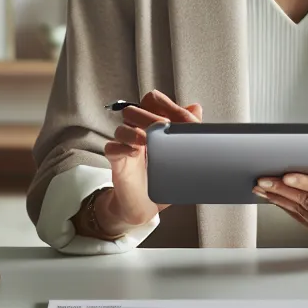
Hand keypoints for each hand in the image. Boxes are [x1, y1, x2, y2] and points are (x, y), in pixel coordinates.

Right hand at [97, 90, 195, 231]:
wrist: (147, 205)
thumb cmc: (162, 176)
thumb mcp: (180, 153)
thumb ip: (187, 129)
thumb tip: (196, 107)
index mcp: (151, 125)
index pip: (151, 102)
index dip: (162, 103)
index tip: (177, 115)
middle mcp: (136, 132)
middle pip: (133, 111)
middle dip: (148, 115)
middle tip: (164, 125)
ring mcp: (125, 147)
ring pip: (121, 129)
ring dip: (133, 131)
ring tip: (146, 140)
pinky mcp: (117, 163)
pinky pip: (112, 148)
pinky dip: (121, 148)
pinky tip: (134, 152)